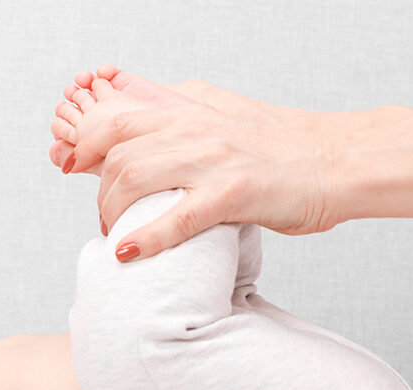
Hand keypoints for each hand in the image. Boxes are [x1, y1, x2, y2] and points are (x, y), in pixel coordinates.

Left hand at [92, 101, 340, 254]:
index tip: (74, 168)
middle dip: (100, 193)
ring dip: (113, 214)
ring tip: (114, 238)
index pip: (117, 121)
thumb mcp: (226, 117)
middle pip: (117, 155)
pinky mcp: (233, 193)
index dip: (86, 147)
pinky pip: (175, 217)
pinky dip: (144, 238)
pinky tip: (127, 254)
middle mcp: (194, 129)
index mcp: (190, 111)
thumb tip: (148, 122)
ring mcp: (212, 160)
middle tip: (104, 220)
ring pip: (134, 179)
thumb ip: (185, 119)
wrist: (338, 160)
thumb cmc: (283, 148)